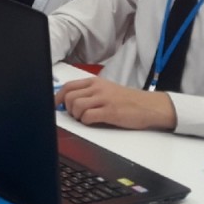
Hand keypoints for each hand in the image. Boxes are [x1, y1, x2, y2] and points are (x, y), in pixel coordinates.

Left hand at [55, 77, 176, 130]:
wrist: (149, 106)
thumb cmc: (127, 100)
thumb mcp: (107, 90)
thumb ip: (90, 93)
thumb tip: (69, 101)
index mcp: (95, 82)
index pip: (68, 86)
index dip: (57, 97)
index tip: (55, 106)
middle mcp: (98, 88)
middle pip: (69, 97)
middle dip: (68, 109)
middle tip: (76, 115)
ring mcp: (104, 99)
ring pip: (76, 106)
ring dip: (77, 116)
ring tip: (87, 119)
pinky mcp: (110, 112)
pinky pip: (88, 117)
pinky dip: (86, 122)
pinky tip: (94, 122)